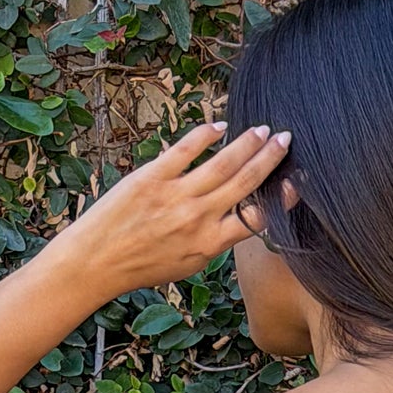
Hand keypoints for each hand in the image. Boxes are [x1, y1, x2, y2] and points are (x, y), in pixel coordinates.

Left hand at [57, 120, 290, 297]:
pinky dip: (205, 134)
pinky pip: (186, 150)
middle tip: (285, 139)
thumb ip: (212, 242)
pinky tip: (219, 125)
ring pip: (222, 163)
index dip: (280, 199)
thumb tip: (234, 222)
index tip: (295, 181)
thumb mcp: (185, 265)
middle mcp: (198, 219)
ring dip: (246, 143)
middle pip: (244, 183)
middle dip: (268, 159)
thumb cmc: (140, 266)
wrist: (97, 262)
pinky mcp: (153, 177)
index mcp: (209, 245)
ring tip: (262, 129)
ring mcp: (176, 196)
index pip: (256, 218)